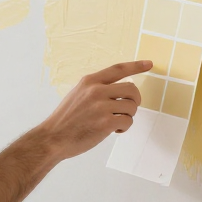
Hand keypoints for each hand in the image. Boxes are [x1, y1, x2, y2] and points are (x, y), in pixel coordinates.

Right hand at [34, 60, 150, 160]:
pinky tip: (113, 131)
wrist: (53, 138)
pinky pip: (127, 121)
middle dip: (135, 100)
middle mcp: (96, 90)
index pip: (118, 69)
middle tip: (127, 110)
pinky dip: (124, 128)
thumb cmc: (66, 119)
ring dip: (128, 116)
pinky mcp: (105, 123)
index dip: (136, 65)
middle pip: (132, 89)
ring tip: (116, 122)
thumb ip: (96, 89)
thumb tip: (119, 90)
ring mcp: (101, 106)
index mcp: (90, 81)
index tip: (149, 64)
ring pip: (132, 106)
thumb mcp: (77, 95)